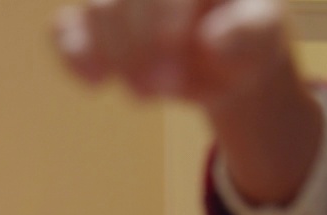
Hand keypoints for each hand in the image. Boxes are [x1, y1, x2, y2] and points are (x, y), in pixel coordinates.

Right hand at [54, 0, 292, 108]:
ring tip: (145, 92)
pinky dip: (74, 56)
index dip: (163, 15)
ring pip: (95, 7)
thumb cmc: (247, 42)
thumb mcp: (263, 39)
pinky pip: (63, 29)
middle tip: (160, 89)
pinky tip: (97, 82)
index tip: (172, 61)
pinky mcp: (91, 21)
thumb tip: (213, 37)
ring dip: (114, 56)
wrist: (222, 61)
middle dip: (137, 45)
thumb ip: (251, 32)